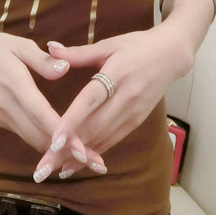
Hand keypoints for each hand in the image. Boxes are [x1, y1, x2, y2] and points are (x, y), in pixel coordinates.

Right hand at [0, 29, 93, 159]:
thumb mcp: (18, 45)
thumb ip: (42, 60)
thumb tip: (65, 69)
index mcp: (15, 86)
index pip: (43, 117)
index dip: (64, 136)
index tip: (84, 151)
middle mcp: (8, 108)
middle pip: (40, 138)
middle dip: (67, 153)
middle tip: (96, 162)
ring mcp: (2, 117)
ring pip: (32, 141)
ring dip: (57, 152)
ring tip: (85, 160)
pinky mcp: (0, 120)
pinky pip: (25, 135)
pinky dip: (44, 143)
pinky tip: (62, 146)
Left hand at [32, 27, 191, 180]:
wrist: (171, 56)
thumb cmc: (137, 46)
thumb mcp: (108, 45)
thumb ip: (78, 53)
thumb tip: (50, 48)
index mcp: (117, 74)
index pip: (90, 101)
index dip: (71, 121)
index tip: (53, 140)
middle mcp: (126, 98)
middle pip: (94, 127)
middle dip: (67, 149)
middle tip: (43, 166)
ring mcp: (132, 113)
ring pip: (102, 139)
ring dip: (77, 156)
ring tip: (52, 169)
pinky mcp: (136, 122)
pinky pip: (111, 140)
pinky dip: (93, 153)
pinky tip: (74, 164)